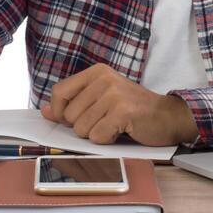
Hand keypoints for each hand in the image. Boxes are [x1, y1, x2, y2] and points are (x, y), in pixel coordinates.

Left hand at [40, 63, 198, 145]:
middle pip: (69, 116)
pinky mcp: (122, 111)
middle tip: (105, 120)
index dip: (58, 112)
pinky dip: (108, 140)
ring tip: (115, 125)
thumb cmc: (133, 110)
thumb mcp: (101, 99)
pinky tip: (122, 130)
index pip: (59, 92)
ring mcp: (113, 94)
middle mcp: (104, 79)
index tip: (70, 120)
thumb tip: (44, 111)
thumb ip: (73, 103)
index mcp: (96, 72)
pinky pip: (98, 137)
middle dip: (84, 126)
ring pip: (81, 129)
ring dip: (97, 134)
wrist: (168, 116)